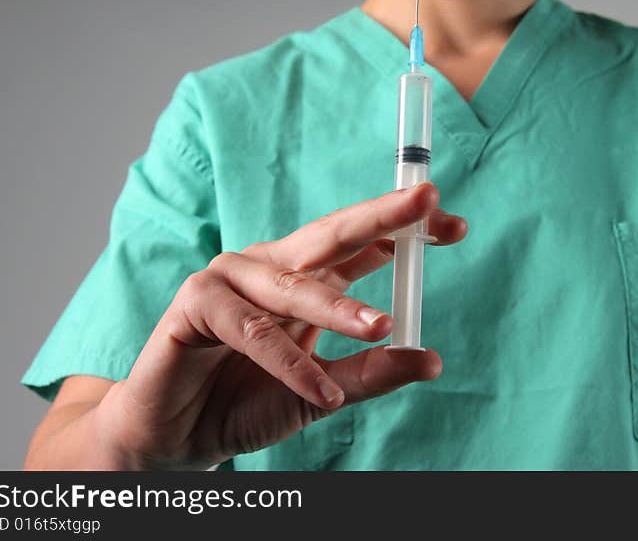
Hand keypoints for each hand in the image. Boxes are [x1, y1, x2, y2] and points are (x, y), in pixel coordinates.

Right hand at [94, 182, 464, 468]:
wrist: (181, 435)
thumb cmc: (250, 400)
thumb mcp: (323, 391)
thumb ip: (369, 374)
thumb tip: (430, 360)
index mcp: (307, 277)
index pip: (364, 244)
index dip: (407, 230)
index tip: (456, 226)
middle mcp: (272, 266)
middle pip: (332, 234)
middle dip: (381, 216)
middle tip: (428, 202)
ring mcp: (231, 278)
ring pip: (293, 286)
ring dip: (337, 308)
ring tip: (380, 328)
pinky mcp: (195, 303)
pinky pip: (249, 330)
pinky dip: (287, 362)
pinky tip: (320, 391)